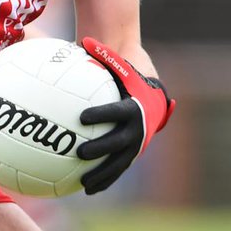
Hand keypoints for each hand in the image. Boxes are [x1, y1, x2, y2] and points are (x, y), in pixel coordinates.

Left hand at [76, 37, 174, 194]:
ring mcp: (137, 144)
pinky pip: (117, 169)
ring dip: (103, 175)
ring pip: (120, 163)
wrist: (150, 93)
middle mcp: (140, 128)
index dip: (101, 114)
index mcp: (135, 106)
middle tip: (80, 151)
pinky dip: (104, 180)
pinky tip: (85, 189)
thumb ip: (103, 54)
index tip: (83, 116)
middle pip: (120, 141)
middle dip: (101, 149)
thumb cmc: (128, 75)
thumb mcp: (119, 63)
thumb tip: (83, 40)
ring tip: (83, 183)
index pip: (117, 111)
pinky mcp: (132, 154)